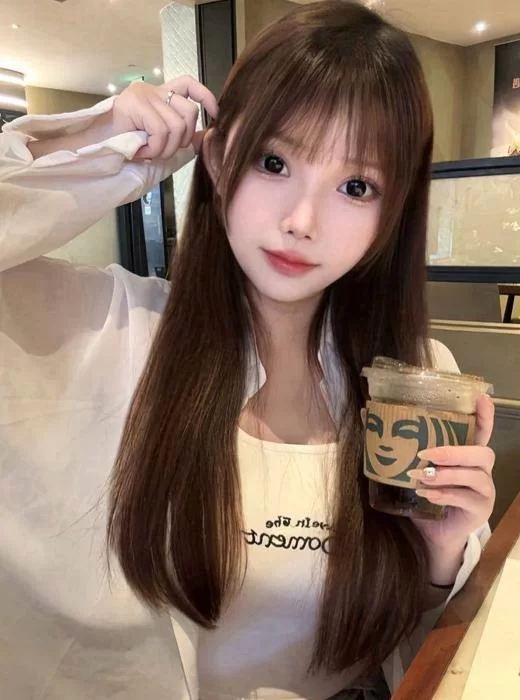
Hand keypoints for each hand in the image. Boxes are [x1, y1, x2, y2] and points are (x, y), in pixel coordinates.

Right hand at [93, 76, 218, 159]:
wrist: (94, 146)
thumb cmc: (124, 144)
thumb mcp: (157, 138)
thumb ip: (178, 133)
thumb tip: (204, 136)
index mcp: (159, 93)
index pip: (189, 85)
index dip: (205, 97)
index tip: (214, 114)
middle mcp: (153, 89)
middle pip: (189, 112)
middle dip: (181, 141)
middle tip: (161, 152)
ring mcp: (144, 94)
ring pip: (177, 125)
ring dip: (165, 148)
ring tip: (148, 152)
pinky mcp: (135, 103)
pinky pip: (161, 131)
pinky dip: (155, 148)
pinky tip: (141, 152)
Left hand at [408, 394, 495, 548]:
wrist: (429, 533)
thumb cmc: (422, 495)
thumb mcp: (408, 467)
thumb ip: (394, 442)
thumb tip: (365, 414)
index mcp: (466, 453)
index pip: (482, 430)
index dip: (485, 415)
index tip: (481, 398)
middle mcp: (481, 469)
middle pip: (482, 452)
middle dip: (454, 451)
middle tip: (425, 454)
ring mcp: (484, 490)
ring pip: (475, 475)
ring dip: (445, 474)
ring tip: (421, 476)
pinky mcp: (480, 510)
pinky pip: (466, 498)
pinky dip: (444, 494)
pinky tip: (426, 493)